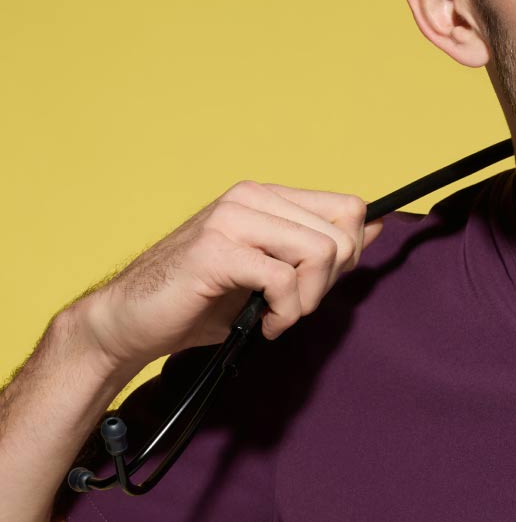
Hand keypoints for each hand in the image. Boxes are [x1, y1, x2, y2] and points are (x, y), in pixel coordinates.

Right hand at [74, 180, 384, 376]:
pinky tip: (261, 325)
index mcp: (267, 197)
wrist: (133, 321)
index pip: (349, 208)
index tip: (317, 286)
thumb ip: (321, 249)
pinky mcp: (216, 249)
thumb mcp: (275, 273)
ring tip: (276, 317)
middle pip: (341, 234)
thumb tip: (376, 226)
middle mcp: (251, 197)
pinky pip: (284, 280)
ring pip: (319, 252)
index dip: (349, 255)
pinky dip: (283, 314)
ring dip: (306, 301)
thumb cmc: (204, 302)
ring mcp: (232, 218)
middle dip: (328, 284)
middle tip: (292, 307)